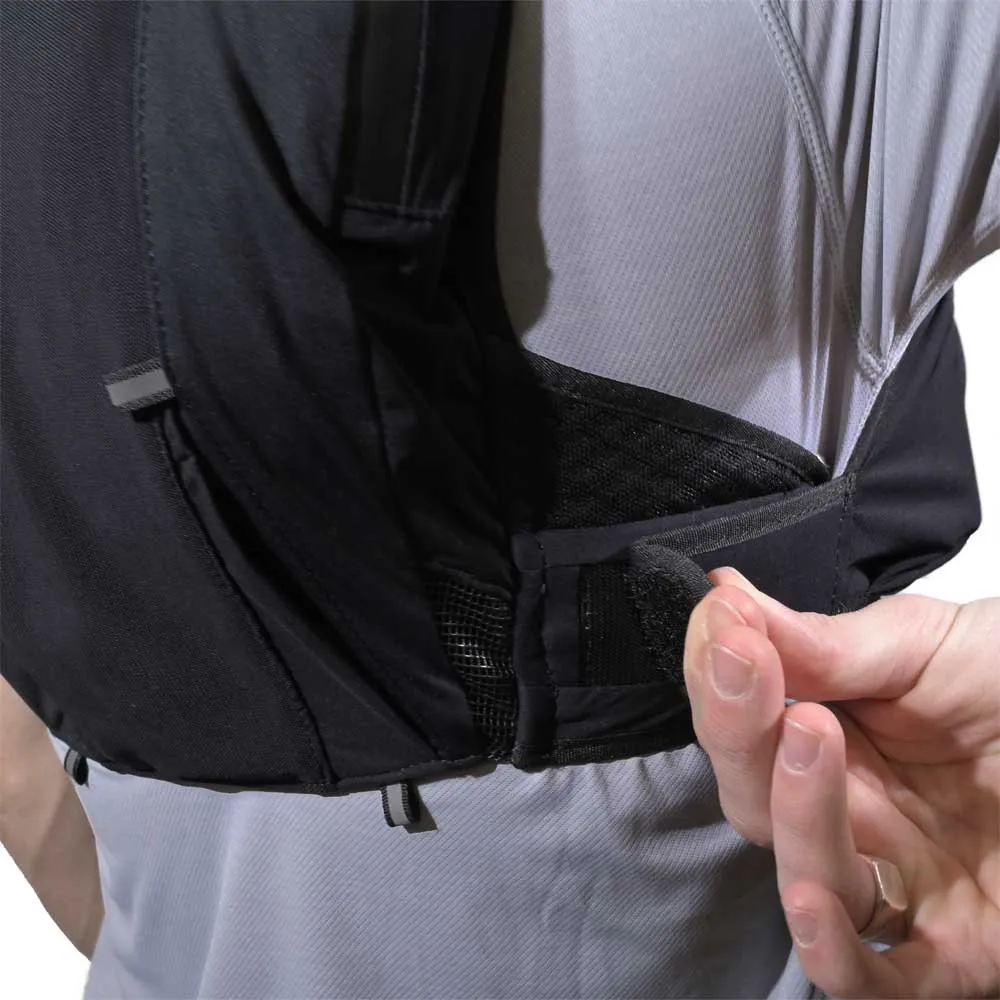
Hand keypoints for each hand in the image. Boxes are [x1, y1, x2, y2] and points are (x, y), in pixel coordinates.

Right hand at [683, 568, 999, 997]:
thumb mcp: (930, 643)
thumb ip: (829, 640)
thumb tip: (724, 600)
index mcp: (831, 730)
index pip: (744, 716)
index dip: (718, 674)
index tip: (725, 624)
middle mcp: (848, 810)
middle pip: (756, 796)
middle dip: (741, 731)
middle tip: (753, 668)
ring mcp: (897, 881)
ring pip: (807, 877)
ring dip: (792, 814)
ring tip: (810, 734)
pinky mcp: (954, 950)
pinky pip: (881, 980)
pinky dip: (836, 956)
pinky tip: (810, 905)